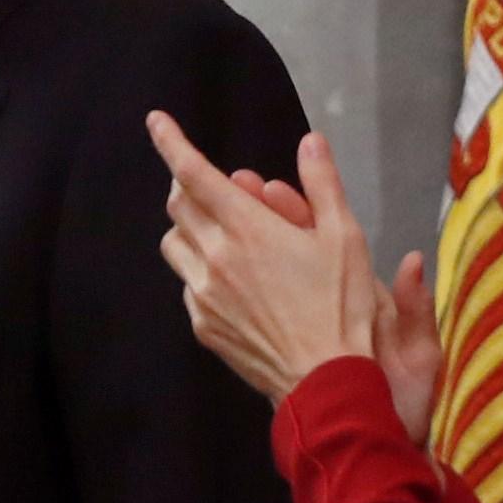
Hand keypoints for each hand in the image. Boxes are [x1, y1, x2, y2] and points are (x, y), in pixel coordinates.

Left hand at [148, 116, 392, 407]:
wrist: (325, 381)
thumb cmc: (342, 306)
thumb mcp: (346, 236)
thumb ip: (323, 183)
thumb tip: (310, 142)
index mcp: (248, 227)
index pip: (194, 173)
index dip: (171, 142)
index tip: (156, 121)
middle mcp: (216, 257)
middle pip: (178, 205)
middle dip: (187, 184)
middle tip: (209, 182)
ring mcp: (205, 294)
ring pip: (175, 244)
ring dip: (190, 228)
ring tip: (220, 231)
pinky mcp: (204, 324)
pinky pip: (188, 285)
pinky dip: (200, 270)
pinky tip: (231, 279)